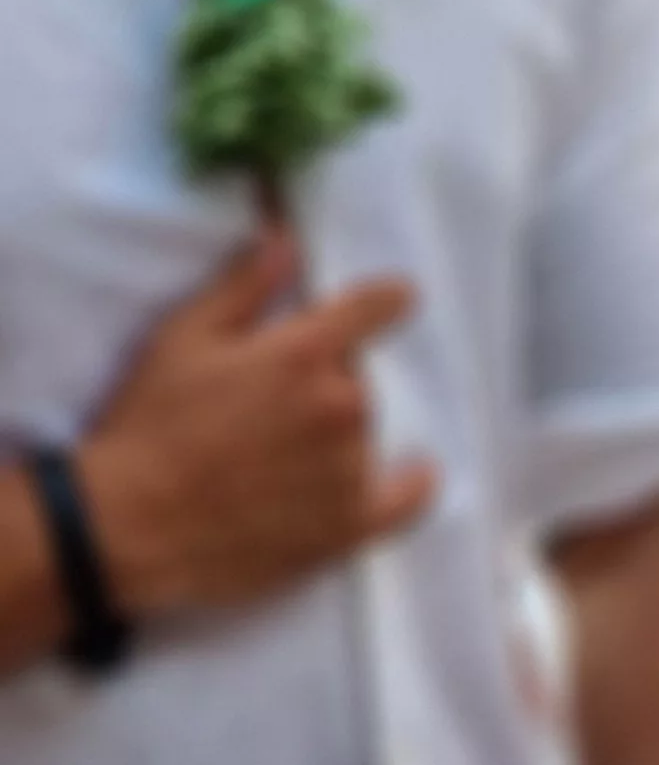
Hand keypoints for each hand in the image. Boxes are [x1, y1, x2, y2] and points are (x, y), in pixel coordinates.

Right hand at [76, 228, 436, 621]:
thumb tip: (287, 239)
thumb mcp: (181, 339)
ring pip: (366, 432)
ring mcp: (351, 469)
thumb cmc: (150, 424)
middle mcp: (342, 408)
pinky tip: (418, 471)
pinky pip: (408, 500)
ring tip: (276, 452)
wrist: (134, 525)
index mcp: (302, 355)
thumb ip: (242, 287)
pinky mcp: (350, 525)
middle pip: (356, 377)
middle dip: (323, 379)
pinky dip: (414, 484)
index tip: (399, 296)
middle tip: (266, 404)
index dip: (385, 299)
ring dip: (338, 432)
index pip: (371, 309)